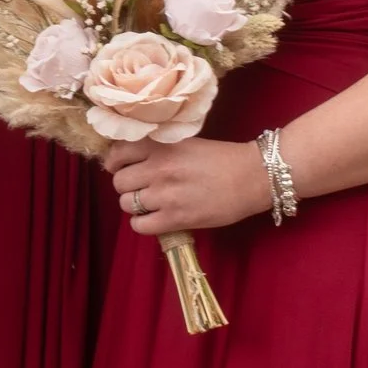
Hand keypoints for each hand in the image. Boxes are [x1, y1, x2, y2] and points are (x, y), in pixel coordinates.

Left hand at [108, 137, 271, 236]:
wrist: (252, 177)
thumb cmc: (221, 158)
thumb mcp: (185, 142)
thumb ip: (158, 148)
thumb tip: (129, 158)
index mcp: (160, 146)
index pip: (117, 154)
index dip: (116, 163)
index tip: (121, 167)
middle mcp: (158, 168)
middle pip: (119, 182)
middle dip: (127, 185)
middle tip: (140, 187)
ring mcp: (165, 195)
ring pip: (126, 203)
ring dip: (135, 205)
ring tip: (150, 203)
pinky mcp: (175, 218)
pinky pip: (140, 225)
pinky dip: (142, 223)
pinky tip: (154, 218)